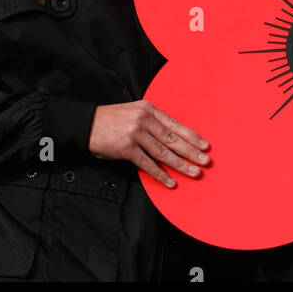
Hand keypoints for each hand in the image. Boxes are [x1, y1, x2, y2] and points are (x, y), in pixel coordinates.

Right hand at [88, 101, 209, 187]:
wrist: (87, 124)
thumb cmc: (111, 120)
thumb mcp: (134, 113)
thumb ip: (151, 122)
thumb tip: (171, 137)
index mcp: (149, 109)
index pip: (175, 124)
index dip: (192, 136)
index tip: (205, 145)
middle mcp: (145, 119)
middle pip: (173, 139)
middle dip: (191, 151)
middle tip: (205, 161)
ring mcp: (136, 133)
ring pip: (164, 152)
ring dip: (181, 165)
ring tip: (194, 173)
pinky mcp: (127, 148)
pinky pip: (148, 164)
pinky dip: (161, 174)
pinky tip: (171, 182)